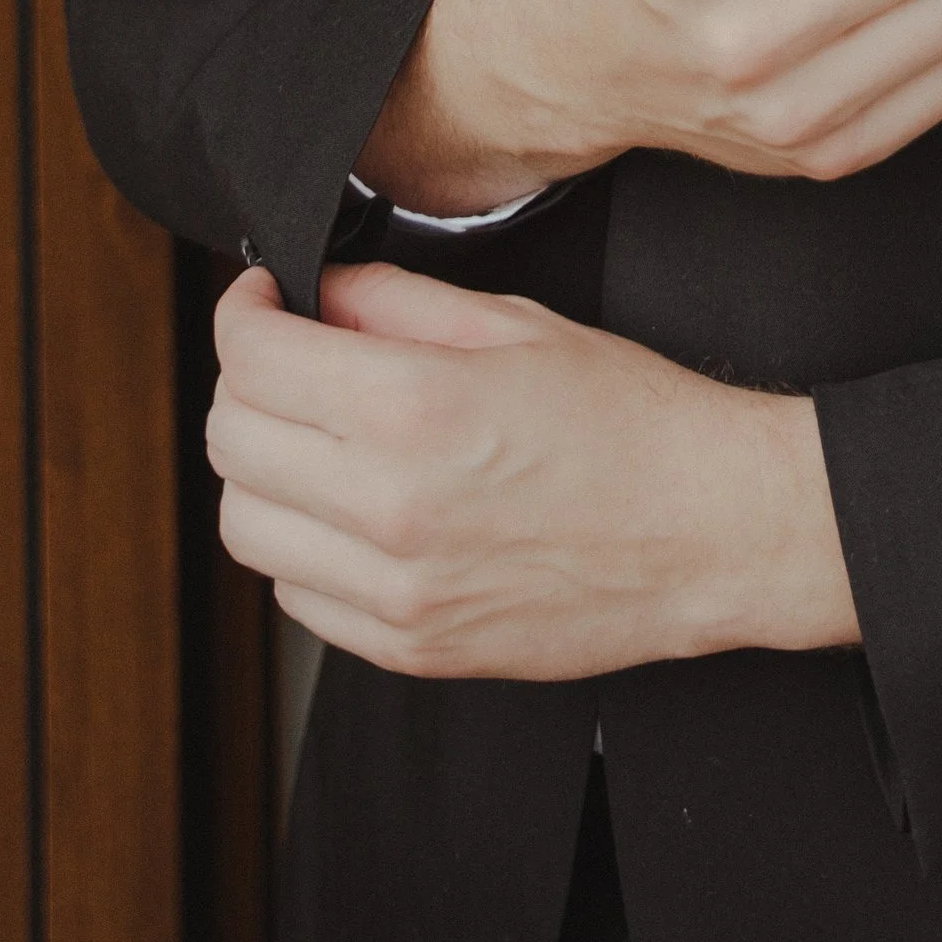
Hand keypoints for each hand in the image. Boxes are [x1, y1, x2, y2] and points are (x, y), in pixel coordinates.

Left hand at [207, 261, 859, 675]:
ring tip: (316, 436)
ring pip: (244, 525)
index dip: (243, 312)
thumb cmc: (633, 421)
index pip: (253, 358)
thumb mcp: (515, 324)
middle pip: (230, 439)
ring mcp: (394, 591)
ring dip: (261, 468)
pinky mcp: (408, 649)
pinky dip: (301, 543)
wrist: (710, 531)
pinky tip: (353, 506)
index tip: (262, 300)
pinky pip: (296, 595)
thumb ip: (397, 302)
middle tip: (287, 358)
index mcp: (413, 409)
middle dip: (244, 382)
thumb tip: (318, 292)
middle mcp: (387, 507)